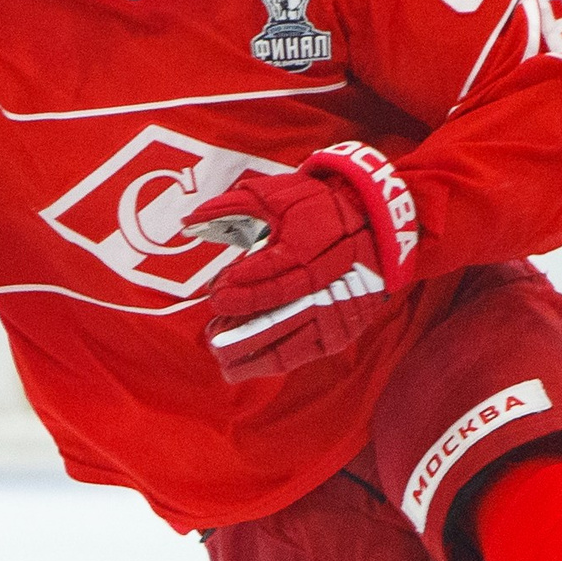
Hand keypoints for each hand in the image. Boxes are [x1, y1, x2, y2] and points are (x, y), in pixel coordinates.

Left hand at [189, 141, 420, 381]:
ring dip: (251, 352)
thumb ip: (232, 208)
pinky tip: (242, 366)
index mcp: (310, 246)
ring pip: (288, 340)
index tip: (215, 292)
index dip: (241, 286)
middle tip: (210, 335)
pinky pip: (302, 354)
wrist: (374, 222)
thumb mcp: (277, 194)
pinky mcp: (340, 330)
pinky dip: (271, 362)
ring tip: (220, 355)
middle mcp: (326, 282)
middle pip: (278, 311)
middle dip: (241, 326)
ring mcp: (335, 310)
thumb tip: (187, 222)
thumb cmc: (317, 206)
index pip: (271, 272)